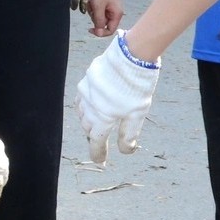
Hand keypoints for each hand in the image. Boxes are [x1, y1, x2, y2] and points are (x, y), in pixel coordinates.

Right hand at [76, 32, 159, 164]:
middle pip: (88, 128)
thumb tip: (125, 151)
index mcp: (103, 118)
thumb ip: (129, 134)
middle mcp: (90, 107)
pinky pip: (81, 99)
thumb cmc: (136, 88)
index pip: (96, 141)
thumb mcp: (138, 114)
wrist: (129, 58)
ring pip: (82, 113)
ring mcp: (85, 93)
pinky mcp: (85, 81)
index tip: (100, 161)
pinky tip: (93, 105)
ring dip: (89, 121)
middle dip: (94, 135)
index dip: (98, 153)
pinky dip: (86, 106)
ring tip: (98, 123)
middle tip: (102, 141)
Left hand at [86, 0, 122, 36]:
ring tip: (92, 3)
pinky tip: (91, 1)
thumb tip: (99, 33)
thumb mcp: (98, 7)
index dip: (100, 32)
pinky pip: (97, 12)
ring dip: (93, 12)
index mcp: (117, 14)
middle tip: (92, 8)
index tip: (90, 29)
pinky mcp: (105, 5)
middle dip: (95, 18)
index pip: (110, 30)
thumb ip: (99, 21)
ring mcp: (110, 9)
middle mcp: (115, 13)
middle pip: (103, 24)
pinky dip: (92, 8)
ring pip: (99, 18)